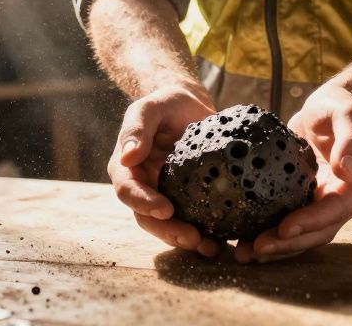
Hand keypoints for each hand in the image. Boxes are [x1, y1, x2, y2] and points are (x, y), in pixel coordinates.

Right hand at [107, 82, 219, 256]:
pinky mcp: (190, 198)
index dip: (144, 203)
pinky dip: (207, 232)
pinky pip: (195, 219)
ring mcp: (167, 195)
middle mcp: (145, 187)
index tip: (166, 209)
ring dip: (188, 239)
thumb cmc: (166, 104)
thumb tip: (128, 155)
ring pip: (171, 225)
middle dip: (169, 232)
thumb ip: (137, 127)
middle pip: (149, 218)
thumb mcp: (150, 107)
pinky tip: (224, 239)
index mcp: (127, 169)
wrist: (190, 106)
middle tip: (193, 238)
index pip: (128, 191)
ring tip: (210, 247)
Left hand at [235, 81, 351, 263]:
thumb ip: (350, 142)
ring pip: (303, 234)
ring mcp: (324, 202)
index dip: (311, 222)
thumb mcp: (348, 116)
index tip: (284, 228)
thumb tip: (347, 171)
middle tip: (257, 248)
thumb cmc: (341, 107)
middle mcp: (345, 200)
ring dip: (277, 247)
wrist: (332, 106)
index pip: (336, 209)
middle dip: (289, 243)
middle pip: (318, 231)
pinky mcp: (305, 200)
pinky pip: (289, 222)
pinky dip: (270, 234)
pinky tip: (244, 241)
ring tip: (245, 254)